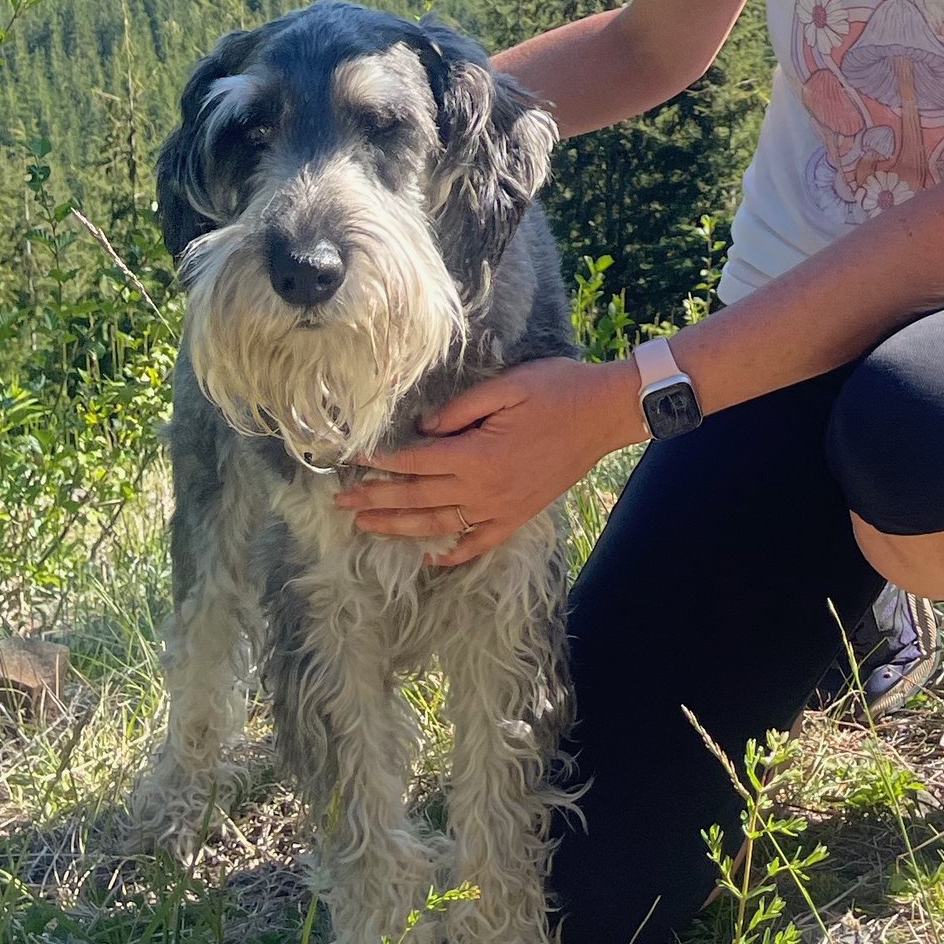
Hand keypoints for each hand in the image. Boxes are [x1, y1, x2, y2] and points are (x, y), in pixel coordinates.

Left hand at [333, 355, 641, 564]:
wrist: (605, 413)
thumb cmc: (557, 390)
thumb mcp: (507, 385)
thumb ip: (461, 409)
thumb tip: (423, 428)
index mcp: (477, 454)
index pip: (414, 462)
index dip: (378, 462)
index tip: (349, 461)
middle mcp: (484, 489)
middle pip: (418, 497)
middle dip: (374, 500)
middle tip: (339, 503)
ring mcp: (502, 508)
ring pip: (440, 525)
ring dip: (399, 527)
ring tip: (366, 527)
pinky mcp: (518, 516)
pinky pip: (479, 543)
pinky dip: (453, 555)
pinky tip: (430, 559)